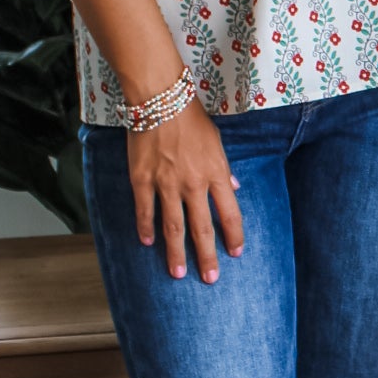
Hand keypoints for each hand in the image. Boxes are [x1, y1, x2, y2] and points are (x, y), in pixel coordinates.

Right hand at [129, 103, 243, 281]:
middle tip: (210, 278)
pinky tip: (147, 243)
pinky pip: (144, 210)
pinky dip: (146, 228)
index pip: (230, 213)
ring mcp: (166, 184)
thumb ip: (224, 168)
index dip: (234, 236)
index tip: (236, 254)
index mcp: (216, 173)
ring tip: (178, 273)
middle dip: (207, 257)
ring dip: (176, 253)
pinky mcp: (141, 180)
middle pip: (202, 228)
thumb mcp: (217, 141)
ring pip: (173, 227)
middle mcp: (193, 183)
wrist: (160, 98)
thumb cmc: (191, 117)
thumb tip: (233, 187)